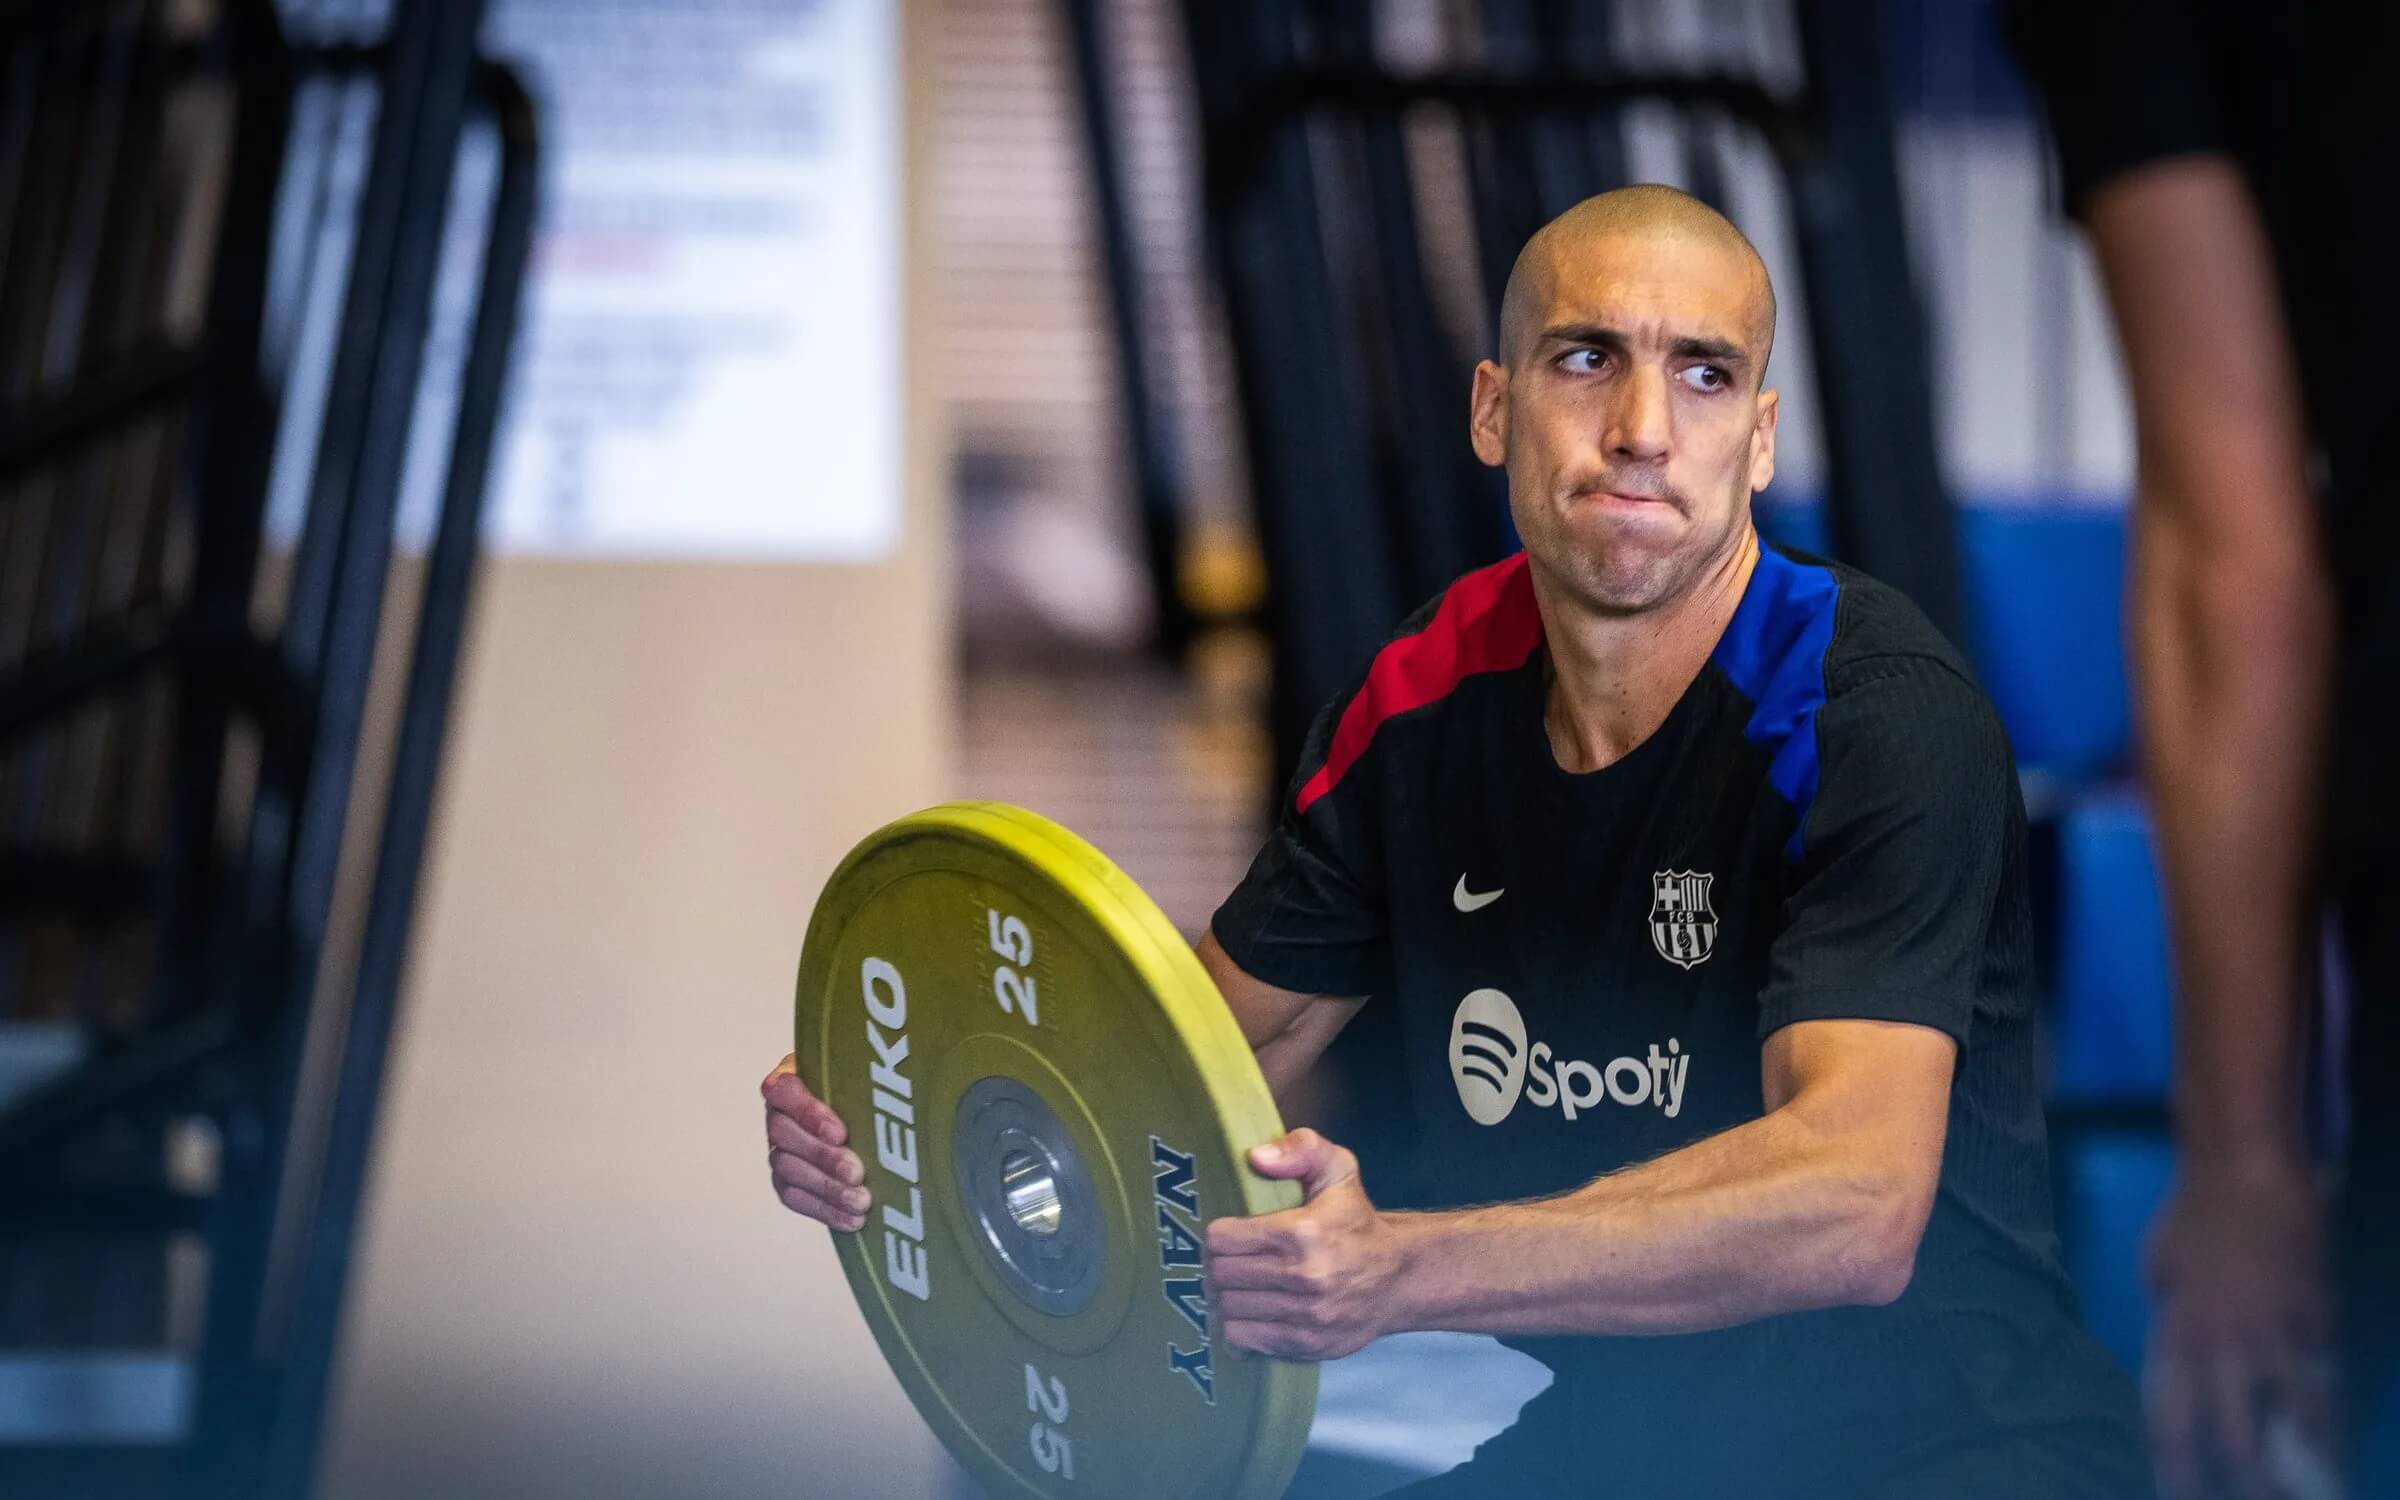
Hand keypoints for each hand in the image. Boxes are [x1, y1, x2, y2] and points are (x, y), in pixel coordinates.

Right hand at [762, 1053, 870, 1231]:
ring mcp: (780, 1148)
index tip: (841, 1132)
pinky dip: (824, 1210)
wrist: (873, 1117)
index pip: (784, 1090)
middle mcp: (779, 1113)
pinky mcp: (787, 1180)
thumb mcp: (869, 1076)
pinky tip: (852, 1219)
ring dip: (827, 1188)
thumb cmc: (870, 1089)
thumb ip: (872, 1080)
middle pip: (783, 1133)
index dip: (808, 1113)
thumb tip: (900, 1095)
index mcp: (792, 1077)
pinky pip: (794, 1197)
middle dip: (822, 1156)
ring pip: (788, 1169)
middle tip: (857, 1173)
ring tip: (861, 1201)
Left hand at [1204, 1128, 1402, 1361]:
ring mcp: (1305, 1316)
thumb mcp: (1338, 1170)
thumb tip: (1256, 1158)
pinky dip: (1238, 1327)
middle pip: (1222, 1275)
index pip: (1223, 1239)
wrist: (1399, 1278)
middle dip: (1219, 1266)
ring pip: (1229, 1308)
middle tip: (1230, 1261)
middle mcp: (1303, 1276)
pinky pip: (1244, 1339)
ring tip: (1239, 1286)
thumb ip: (1301, 1149)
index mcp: (1303, 1232)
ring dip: (1227, 1297)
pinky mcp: (1305, 1345)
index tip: (1229, 1234)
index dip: (1220, 1235)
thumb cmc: (1357, 1222)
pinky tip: (1250, 1312)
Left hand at [2142, 1150, 2333, 1499]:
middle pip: (2226, 1440)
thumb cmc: (2192, 1214)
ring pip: (2284, 1429)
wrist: (2246, 1173)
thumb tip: (2177, 1344)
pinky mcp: (2318, 1330)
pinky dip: (2328, 1436)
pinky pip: (2324, 1396)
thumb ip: (2170, 1316)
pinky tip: (2333, 1467)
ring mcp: (2273, 1342)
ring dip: (2289, 1475)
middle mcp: (2218, 1350)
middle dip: (2234, 1487)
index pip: (2170, 1422)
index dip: (2177, 1472)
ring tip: (2294, 1499)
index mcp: (2174, 1336)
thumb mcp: (2159, 1271)